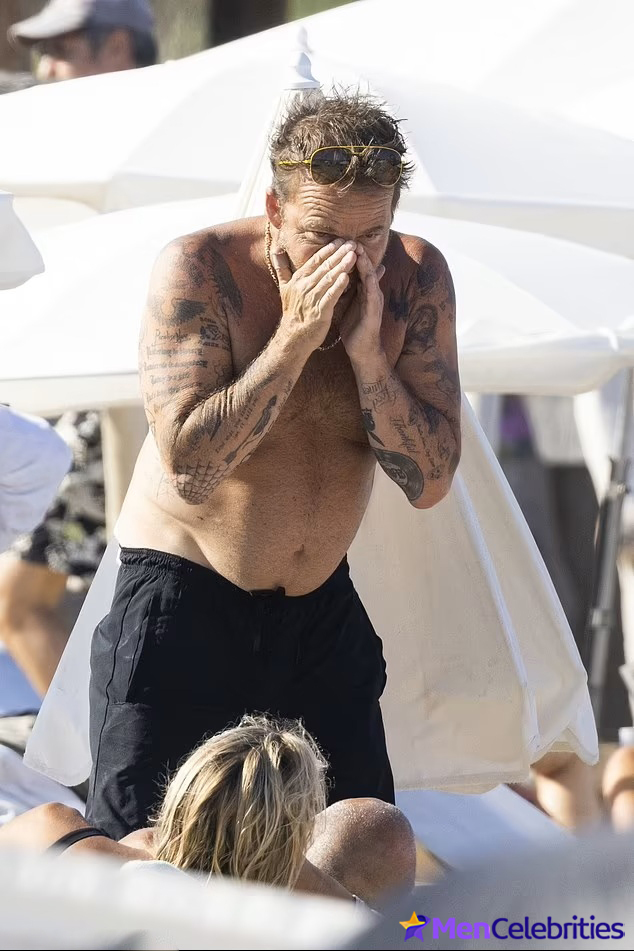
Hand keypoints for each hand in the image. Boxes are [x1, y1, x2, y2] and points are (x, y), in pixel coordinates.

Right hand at [270, 239, 356, 351]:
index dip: (328, 249)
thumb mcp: (283, 288)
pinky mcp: (320, 311)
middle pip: (324, 266)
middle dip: (339, 253)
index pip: (315, 260)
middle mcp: (304, 286)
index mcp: (298, 279)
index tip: (340, 240)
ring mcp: (311, 298)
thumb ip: (281, 268)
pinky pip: (330, 295)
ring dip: (342, 265)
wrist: (294, 337)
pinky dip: (338, 285)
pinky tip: (347, 277)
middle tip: (352, 243)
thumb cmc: (293, 312)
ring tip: (354, 255)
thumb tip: (275, 249)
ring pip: (329, 278)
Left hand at [339, 245, 385, 364]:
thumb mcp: (350, 303)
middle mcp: (371, 292)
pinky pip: (372, 296)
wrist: (362, 350)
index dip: (351, 255)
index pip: (358, 268)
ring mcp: (374, 302)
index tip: (342, 241)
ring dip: (367, 265)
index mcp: (363, 290)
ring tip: (360, 252)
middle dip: (360, 254)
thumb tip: (339, 276)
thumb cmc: (355, 327)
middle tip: (352, 239)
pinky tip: (367, 277)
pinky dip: (370, 285)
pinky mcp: (374, 313)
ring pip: (371, 279)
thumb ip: (347, 289)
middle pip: (366, 269)